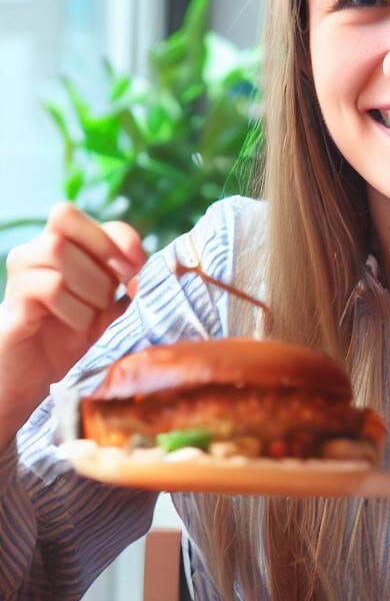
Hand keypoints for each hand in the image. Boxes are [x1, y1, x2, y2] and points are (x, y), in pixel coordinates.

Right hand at [0, 202, 147, 433]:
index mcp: (66, 248)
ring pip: (57, 250)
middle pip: (65, 219)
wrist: (44, 384)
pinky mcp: (13, 304)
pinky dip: (75, 309)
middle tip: (112, 295)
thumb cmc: (82, 343)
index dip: (119, 237)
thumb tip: (163, 267)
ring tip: (92, 317)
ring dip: (90, 286)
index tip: (138, 268)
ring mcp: (21, 275)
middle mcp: (37, 252)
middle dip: (102, 257)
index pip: (89, 216)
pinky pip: (49, 286)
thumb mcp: (116, 310)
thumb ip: (133, 285)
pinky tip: (78, 327)